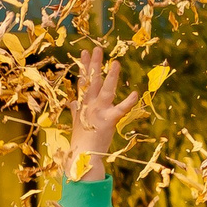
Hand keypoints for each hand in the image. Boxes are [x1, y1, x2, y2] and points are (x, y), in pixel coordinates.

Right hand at [63, 47, 145, 182]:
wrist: (83, 157)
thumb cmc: (81, 142)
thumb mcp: (77, 123)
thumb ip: (75, 110)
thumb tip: (72, 101)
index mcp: (83, 104)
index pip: (83, 81)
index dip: (84, 66)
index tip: (84, 53)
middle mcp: (90, 105)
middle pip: (92, 81)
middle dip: (94, 64)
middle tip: (96, 49)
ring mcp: (98, 112)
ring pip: (105, 90)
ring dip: (110, 76)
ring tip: (115, 63)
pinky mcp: (108, 120)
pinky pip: (120, 110)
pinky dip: (128, 102)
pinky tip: (135, 94)